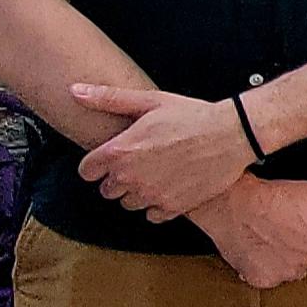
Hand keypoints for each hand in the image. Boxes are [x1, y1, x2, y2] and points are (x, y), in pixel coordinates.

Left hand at [72, 85, 254, 220]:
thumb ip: (108, 98)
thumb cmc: (192, 115)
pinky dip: (158, 205)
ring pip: (129, 204)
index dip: (97, 165)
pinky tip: (171, 187)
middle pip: (107, 191)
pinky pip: (152, 215)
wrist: (232, 134)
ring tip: (157, 175)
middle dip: (118, 179)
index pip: (86, 171)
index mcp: (120, 151)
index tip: (111, 159)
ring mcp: (151, 194)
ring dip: (138, 193)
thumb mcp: (150, 101)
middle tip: (140, 163)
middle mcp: (130, 177)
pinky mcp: (172, 207)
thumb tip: (75, 91)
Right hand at [187, 176, 306, 289]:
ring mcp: (288, 273)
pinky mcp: (265, 280)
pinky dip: (269, 266)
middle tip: (289, 226)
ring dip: (290, 257)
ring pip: (298, 269)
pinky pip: (275, 276)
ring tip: (273, 236)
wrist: (234, 205)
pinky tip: (262, 248)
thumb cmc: (274, 196)